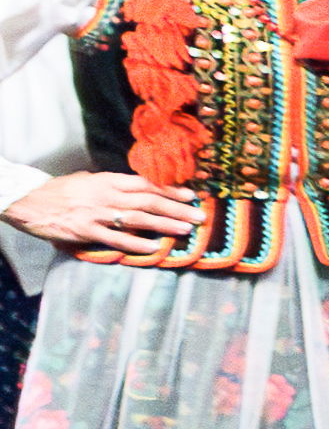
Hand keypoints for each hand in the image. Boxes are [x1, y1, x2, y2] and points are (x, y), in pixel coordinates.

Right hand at [2, 172, 196, 254]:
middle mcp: (107, 196)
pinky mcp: (86, 231)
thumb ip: (112, 184)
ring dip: (165, 225)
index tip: (191, 196)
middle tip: (200, 216)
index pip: (147, 184)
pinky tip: (154, 248)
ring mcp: (97, 214)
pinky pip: (116, 239)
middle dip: (177, 209)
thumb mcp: (88, 180)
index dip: (171, 190)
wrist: (29, 202)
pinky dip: (136, 244)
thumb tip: (135, 188)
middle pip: (149, 202)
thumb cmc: (59, 191)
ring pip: (138, 219)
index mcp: (108, 181)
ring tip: (186, 230)